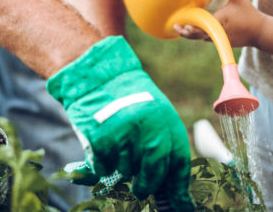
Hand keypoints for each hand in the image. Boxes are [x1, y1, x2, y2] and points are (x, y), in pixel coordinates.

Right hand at [47, 36, 193, 209]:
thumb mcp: (152, 114)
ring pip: (126, 172)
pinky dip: (99, 166)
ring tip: (115, 150)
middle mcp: (148, 127)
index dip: (177, 188)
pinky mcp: (100, 139)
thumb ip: (163, 146)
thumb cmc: (125, 98)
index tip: (178, 204)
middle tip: (139, 188)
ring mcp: (124, 134)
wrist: (95, 75)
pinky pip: (102, 169)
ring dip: (120, 169)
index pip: (178, 163)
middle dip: (146, 185)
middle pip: (153, 174)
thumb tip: (175, 193)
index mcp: (166, 120)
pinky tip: (99, 149)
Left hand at [175, 0, 263, 47]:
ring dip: (191, 35)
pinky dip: (199, 36)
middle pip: (199, 35)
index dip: (193, 26)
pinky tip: (190, 32)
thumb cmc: (249, 13)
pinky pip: (207, 39)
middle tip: (176, 27)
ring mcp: (220, 38)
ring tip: (180, 29)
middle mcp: (219, 31)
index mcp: (221, 20)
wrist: (260, 32)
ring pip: (201, 38)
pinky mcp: (222, 41)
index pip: (204, 25)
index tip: (183, 24)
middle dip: (187, 33)